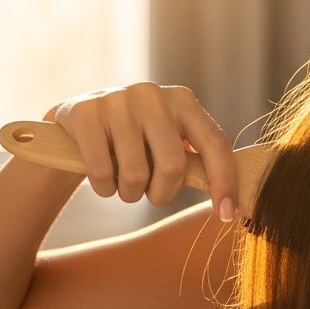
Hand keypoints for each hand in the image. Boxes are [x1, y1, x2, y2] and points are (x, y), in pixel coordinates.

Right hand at [47, 83, 238, 220]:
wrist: (77, 123)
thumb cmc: (136, 142)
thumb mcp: (168, 142)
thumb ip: (197, 163)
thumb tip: (232, 205)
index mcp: (183, 101)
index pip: (215, 143)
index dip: (225, 181)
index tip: (226, 214)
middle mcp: (152, 95)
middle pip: (173, 166)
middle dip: (163, 194)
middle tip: (152, 194)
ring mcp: (117, 101)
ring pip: (136, 175)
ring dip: (131, 194)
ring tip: (125, 183)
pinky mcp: (84, 114)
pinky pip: (102, 173)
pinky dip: (105, 189)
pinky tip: (103, 178)